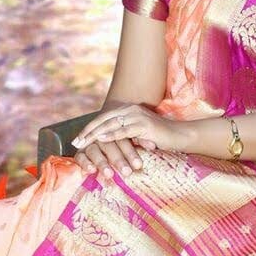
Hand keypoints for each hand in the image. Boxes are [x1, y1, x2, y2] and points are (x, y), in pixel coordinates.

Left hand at [72, 103, 186, 178]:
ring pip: (111, 124)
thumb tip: (108, 144)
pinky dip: (111, 135)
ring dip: (95, 134)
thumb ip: (125, 135)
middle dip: (88, 131)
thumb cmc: (160, 139)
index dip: (89, 128)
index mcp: (128, 110)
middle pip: (104, 119)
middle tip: (75, 142)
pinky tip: (101, 139)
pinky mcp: (144, 125)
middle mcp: (131, 110)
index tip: (78, 140)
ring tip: (83, 142)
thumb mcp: (138, 136)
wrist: (180, 136)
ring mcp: (137, 116)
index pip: (104, 118)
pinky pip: (124, 131)